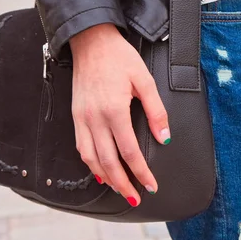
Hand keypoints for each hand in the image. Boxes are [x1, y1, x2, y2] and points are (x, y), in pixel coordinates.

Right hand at [69, 24, 169, 206]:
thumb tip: (164, 137)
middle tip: (135, 198)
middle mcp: (95, 118)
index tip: (152, 185)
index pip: (130, 152)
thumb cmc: (119, 57)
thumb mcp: (144, 80)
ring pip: (91, 159)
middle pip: (108, 162)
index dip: (142, 172)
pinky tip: (99, 170)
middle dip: (123, 184)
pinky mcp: (76, 116)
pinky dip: (90, 164)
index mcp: (114, 110)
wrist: (91, 41)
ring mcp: (82, 118)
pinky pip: (80, 146)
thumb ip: (156, 110)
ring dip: (105, 178)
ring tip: (119, 189)